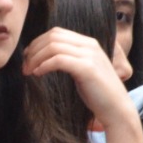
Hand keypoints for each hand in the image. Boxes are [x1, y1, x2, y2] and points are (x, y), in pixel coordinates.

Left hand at [22, 27, 136, 127]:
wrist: (117, 110)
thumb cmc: (97, 93)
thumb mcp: (81, 70)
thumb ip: (68, 59)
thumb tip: (43, 57)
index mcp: (88, 43)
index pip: (56, 33)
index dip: (37, 43)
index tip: (27, 58)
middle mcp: (90, 45)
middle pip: (52, 37)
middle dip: (34, 50)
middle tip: (25, 66)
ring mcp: (90, 56)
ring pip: (53, 46)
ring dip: (36, 58)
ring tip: (29, 71)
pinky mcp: (87, 69)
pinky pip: (59, 60)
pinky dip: (44, 65)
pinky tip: (38, 74)